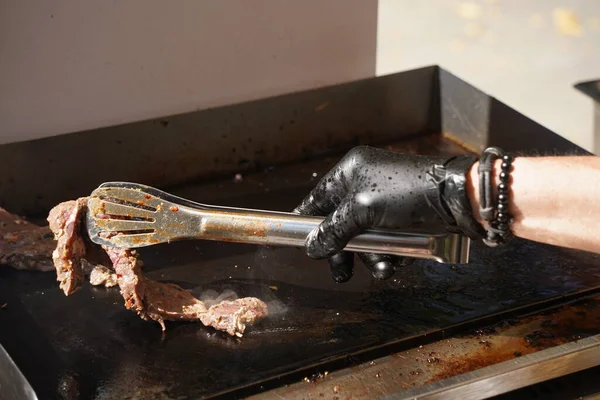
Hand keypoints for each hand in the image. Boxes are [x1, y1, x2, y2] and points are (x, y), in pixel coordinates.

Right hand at [294, 146, 482, 281]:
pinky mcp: (403, 216)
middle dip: (343, 250)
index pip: (319, 197)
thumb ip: (334, 230)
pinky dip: (389, 252)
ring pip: (365, 235)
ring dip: (370, 256)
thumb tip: (310, 248)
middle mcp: (366, 182)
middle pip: (341, 222)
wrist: (457, 199)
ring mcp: (385, 200)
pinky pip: (386, 238)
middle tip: (341, 273)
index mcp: (351, 171)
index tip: (299, 242)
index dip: (308, 221)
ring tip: (382, 270)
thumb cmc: (407, 195)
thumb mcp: (363, 211)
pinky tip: (396, 263)